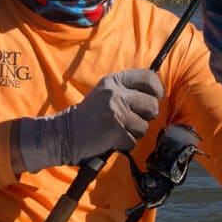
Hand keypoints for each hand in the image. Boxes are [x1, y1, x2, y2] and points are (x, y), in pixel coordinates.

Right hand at [17, 69, 163, 170]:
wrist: (64, 133)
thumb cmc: (89, 115)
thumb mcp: (106, 92)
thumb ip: (127, 90)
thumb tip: (155, 95)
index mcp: (114, 81)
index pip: (147, 77)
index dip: (157, 89)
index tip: (156, 97)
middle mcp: (115, 94)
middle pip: (151, 104)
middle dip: (147, 116)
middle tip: (133, 119)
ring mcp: (115, 112)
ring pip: (144, 126)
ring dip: (135, 132)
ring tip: (119, 130)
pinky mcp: (115, 131)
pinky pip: (133, 141)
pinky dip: (125, 144)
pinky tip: (112, 139)